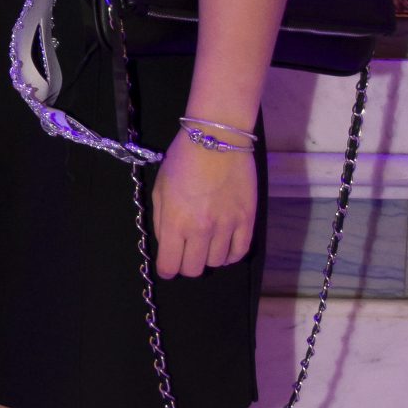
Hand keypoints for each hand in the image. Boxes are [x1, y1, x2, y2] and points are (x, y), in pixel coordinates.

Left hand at [151, 130, 256, 277]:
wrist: (216, 138)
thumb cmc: (182, 160)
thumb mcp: (160, 189)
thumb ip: (161, 220)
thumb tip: (167, 243)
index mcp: (174, 222)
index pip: (169, 265)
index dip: (167, 269)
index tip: (168, 264)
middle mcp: (200, 230)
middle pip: (194, 269)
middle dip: (186, 265)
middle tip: (186, 253)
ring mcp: (226, 226)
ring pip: (217, 262)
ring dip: (208, 257)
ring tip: (206, 244)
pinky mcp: (247, 220)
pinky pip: (240, 251)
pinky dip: (231, 255)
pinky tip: (225, 246)